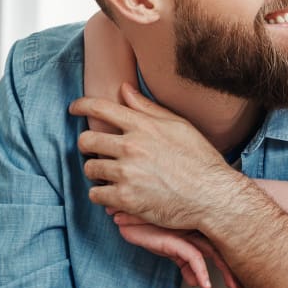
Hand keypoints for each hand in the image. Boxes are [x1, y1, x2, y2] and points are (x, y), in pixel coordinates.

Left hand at [70, 84, 244, 230]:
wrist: (213, 196)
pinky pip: (96, 194)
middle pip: (87, 140)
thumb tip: (124, 89)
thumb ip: (148, 108)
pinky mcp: (126, 199)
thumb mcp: (179, 126)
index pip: (100, 108)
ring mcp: (127, 173)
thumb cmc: (200, 160)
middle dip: (89, 145)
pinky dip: (102, 195)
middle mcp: (131, 146)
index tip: (73, 108)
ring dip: (97, 172)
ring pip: (90, 169)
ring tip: (112, 175)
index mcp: (143, 126)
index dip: (81, 106)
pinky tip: (114, 194)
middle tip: (98, 152)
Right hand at [114, 217, 241, 287]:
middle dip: (237, 263)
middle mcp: (197, 226)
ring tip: (232, 286)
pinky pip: (192, 256)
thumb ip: (185, 262)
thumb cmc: (148, 226)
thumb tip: (197, 281)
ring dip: (225, 270)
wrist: (126, 215)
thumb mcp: (170, 248)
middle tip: (248, 280)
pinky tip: (203, 283)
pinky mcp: (174, 237)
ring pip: (214, 251)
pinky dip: (199, 271)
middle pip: (225, 244)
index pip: (224, 241)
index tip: (246, 274)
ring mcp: (187, 230)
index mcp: (199, 226)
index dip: (236, 257)